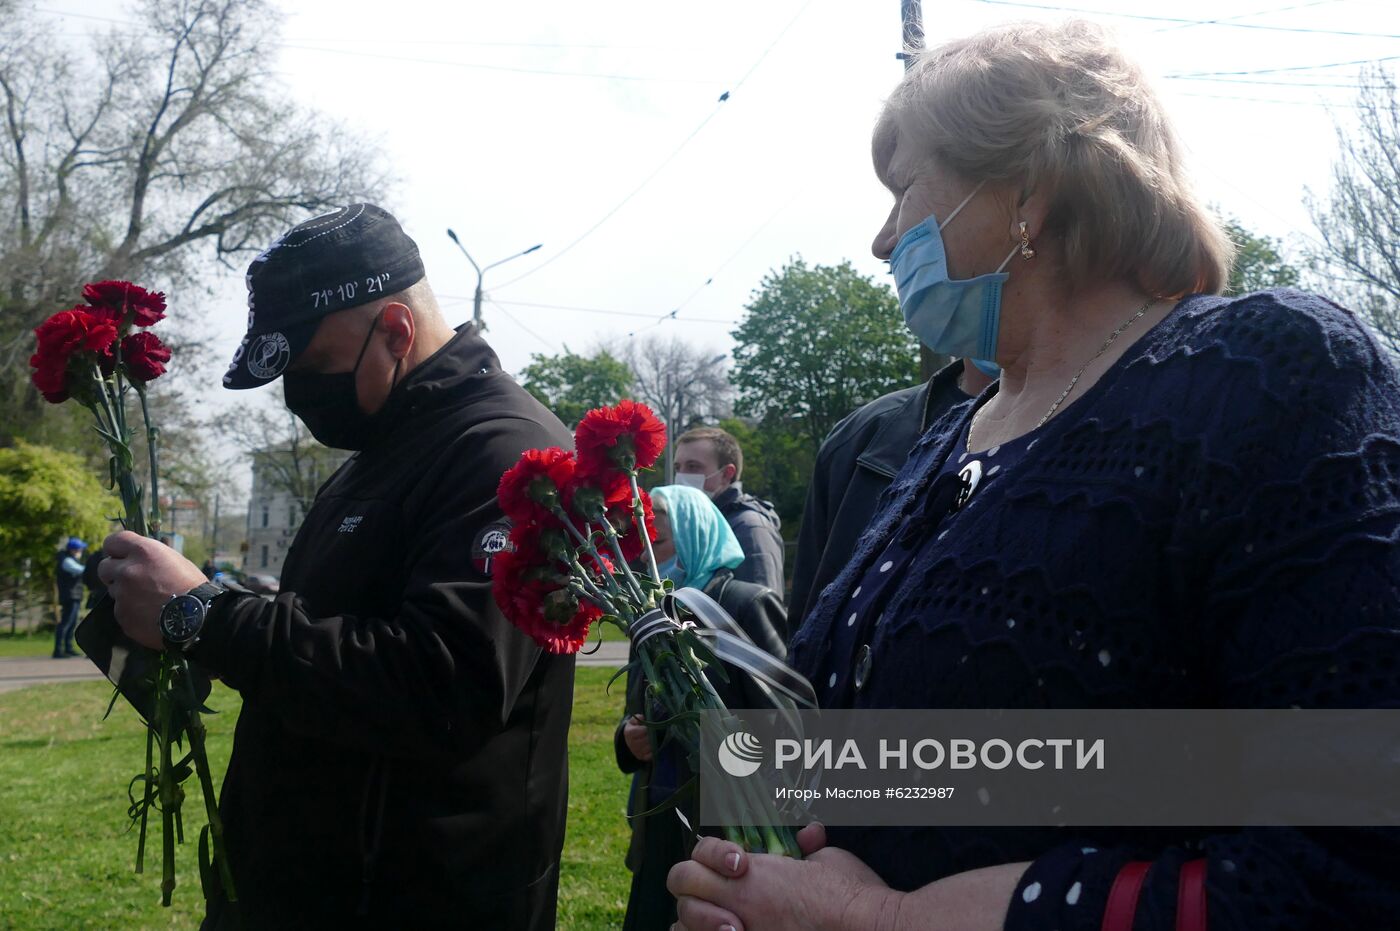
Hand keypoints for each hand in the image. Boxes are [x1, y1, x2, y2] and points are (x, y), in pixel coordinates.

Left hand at [97, 531, 207, 649]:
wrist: (197, 618)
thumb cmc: (191, 586)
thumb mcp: (174, 560)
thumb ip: (149, 557)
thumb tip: (136, 558)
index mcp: (142, 552)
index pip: (112, 541)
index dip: (115, 549)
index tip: (120, 555)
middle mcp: (127, 571)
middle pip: (104, 567)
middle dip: (114, 572)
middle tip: (131, 579)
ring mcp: (122, 595)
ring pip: (114, 590)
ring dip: (125, 593)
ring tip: (148, 600)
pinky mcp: (122, 615)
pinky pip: (121, 610)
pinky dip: (131, 612)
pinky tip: (149, 614)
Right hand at [624, 714, 652, 761]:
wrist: (629, 740)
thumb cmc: (634, 728)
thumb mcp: (633, 721)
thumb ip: (637, 718)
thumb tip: (642, 717)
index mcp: (629, 733)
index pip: (643, 730)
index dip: (647, 728)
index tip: (649, 727)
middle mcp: (631, 743)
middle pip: (647, 739)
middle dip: (651, 736)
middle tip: (653, 733)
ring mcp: (636, 751)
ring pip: (649, 747)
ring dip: (653, 743)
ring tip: (653, 739)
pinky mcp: (641, 757)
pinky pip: (650, 755)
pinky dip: (653, 751)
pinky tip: (652, 746)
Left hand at [667, 824, 898, 930]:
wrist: (864, 929)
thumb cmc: (849, 893)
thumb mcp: (826, 859)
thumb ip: (806, 848)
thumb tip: (809, 835)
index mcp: (752, 874)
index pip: (700, 853)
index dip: (711, 853)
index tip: (739, 861)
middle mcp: (736, 904)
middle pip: (681, 883)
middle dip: (693, 882)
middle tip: (716, 889)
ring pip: (681, 924)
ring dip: (693, 919)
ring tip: (718, 921)